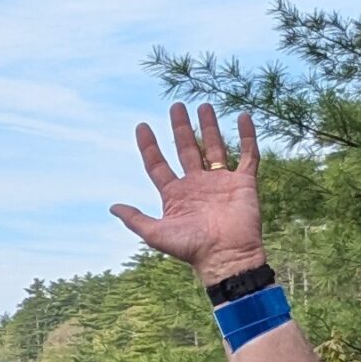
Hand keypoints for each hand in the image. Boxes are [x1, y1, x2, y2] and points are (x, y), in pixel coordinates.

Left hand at [113, 102, 266, 285]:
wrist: (226, 256)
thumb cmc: (190, 248)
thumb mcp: (155, 234)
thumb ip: (135, 219)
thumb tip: (112, 207)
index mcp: (175, 195)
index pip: (158, 165)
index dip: (149, 146)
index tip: (141, 126)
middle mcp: (196, 184)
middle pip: (186, 149)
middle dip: (180, 128)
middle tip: (175, 106)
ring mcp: (220, 181)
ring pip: (214, 146)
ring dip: (209, 126)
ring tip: (203, 105)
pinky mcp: (244, 181)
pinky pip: (248, 154)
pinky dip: (247, 136)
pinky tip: (243, 117)